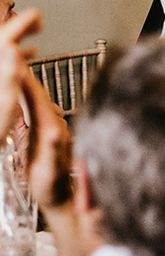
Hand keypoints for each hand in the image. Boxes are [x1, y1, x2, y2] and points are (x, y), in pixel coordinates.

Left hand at [0, 9, 40, 139]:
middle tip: (38, 22)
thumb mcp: (5, 106)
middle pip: (1, 41)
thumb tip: (12, 49)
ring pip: (1, 51)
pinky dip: (14, 56)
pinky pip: (2, 62)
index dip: (21, 24)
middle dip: (19, 28)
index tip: (36, 15)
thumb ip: (9, 77)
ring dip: (18, 41)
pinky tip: (24, 58)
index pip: (4, 38)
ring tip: (35, 35)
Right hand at [25, 67, 70, 209]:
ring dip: (24, 83)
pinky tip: (20, 92)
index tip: (16, 63)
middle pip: (37, 94)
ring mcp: (50, 127)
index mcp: (52, 128)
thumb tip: (55, 133)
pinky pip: (34, 109)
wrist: (62, 198)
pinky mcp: (45, 133)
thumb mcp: (49, 170)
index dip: (26, 80)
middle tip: (11, 56)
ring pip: (36, 99)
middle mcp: (54, 124)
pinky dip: (26, 97)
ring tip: (13, 68)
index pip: (37, 98)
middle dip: (24, 75)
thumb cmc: (53, 187)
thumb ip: (53, 150)